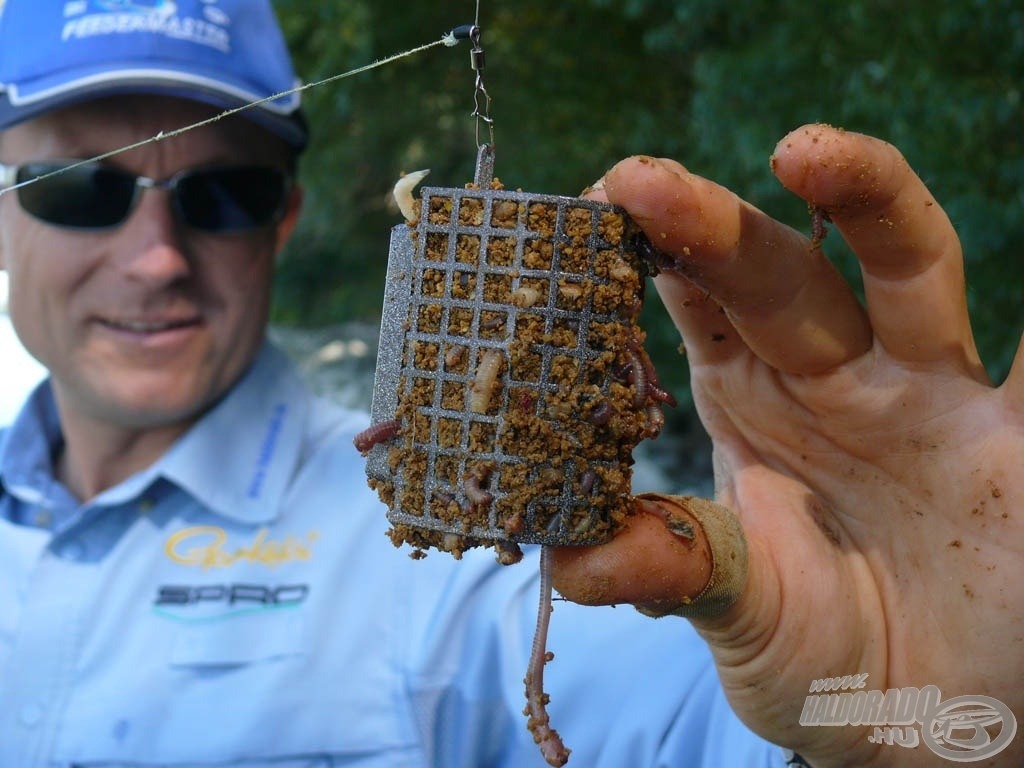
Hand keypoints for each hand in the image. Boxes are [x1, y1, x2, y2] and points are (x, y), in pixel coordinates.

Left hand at [553, 124, 1023, 766]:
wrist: (923, 719)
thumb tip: (566, 563)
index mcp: (747, 401)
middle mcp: (831, 377)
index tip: (584, 216)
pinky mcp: (1014, 436)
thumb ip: (671, 569)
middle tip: (641, 182)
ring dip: (866, 205)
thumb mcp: (735, 610)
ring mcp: (925, 392)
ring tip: (806, 154)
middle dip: (713, 226)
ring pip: (902, 271)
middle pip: (774, 275)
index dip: (643, 255)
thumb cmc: (816, 655)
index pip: (691, 300)